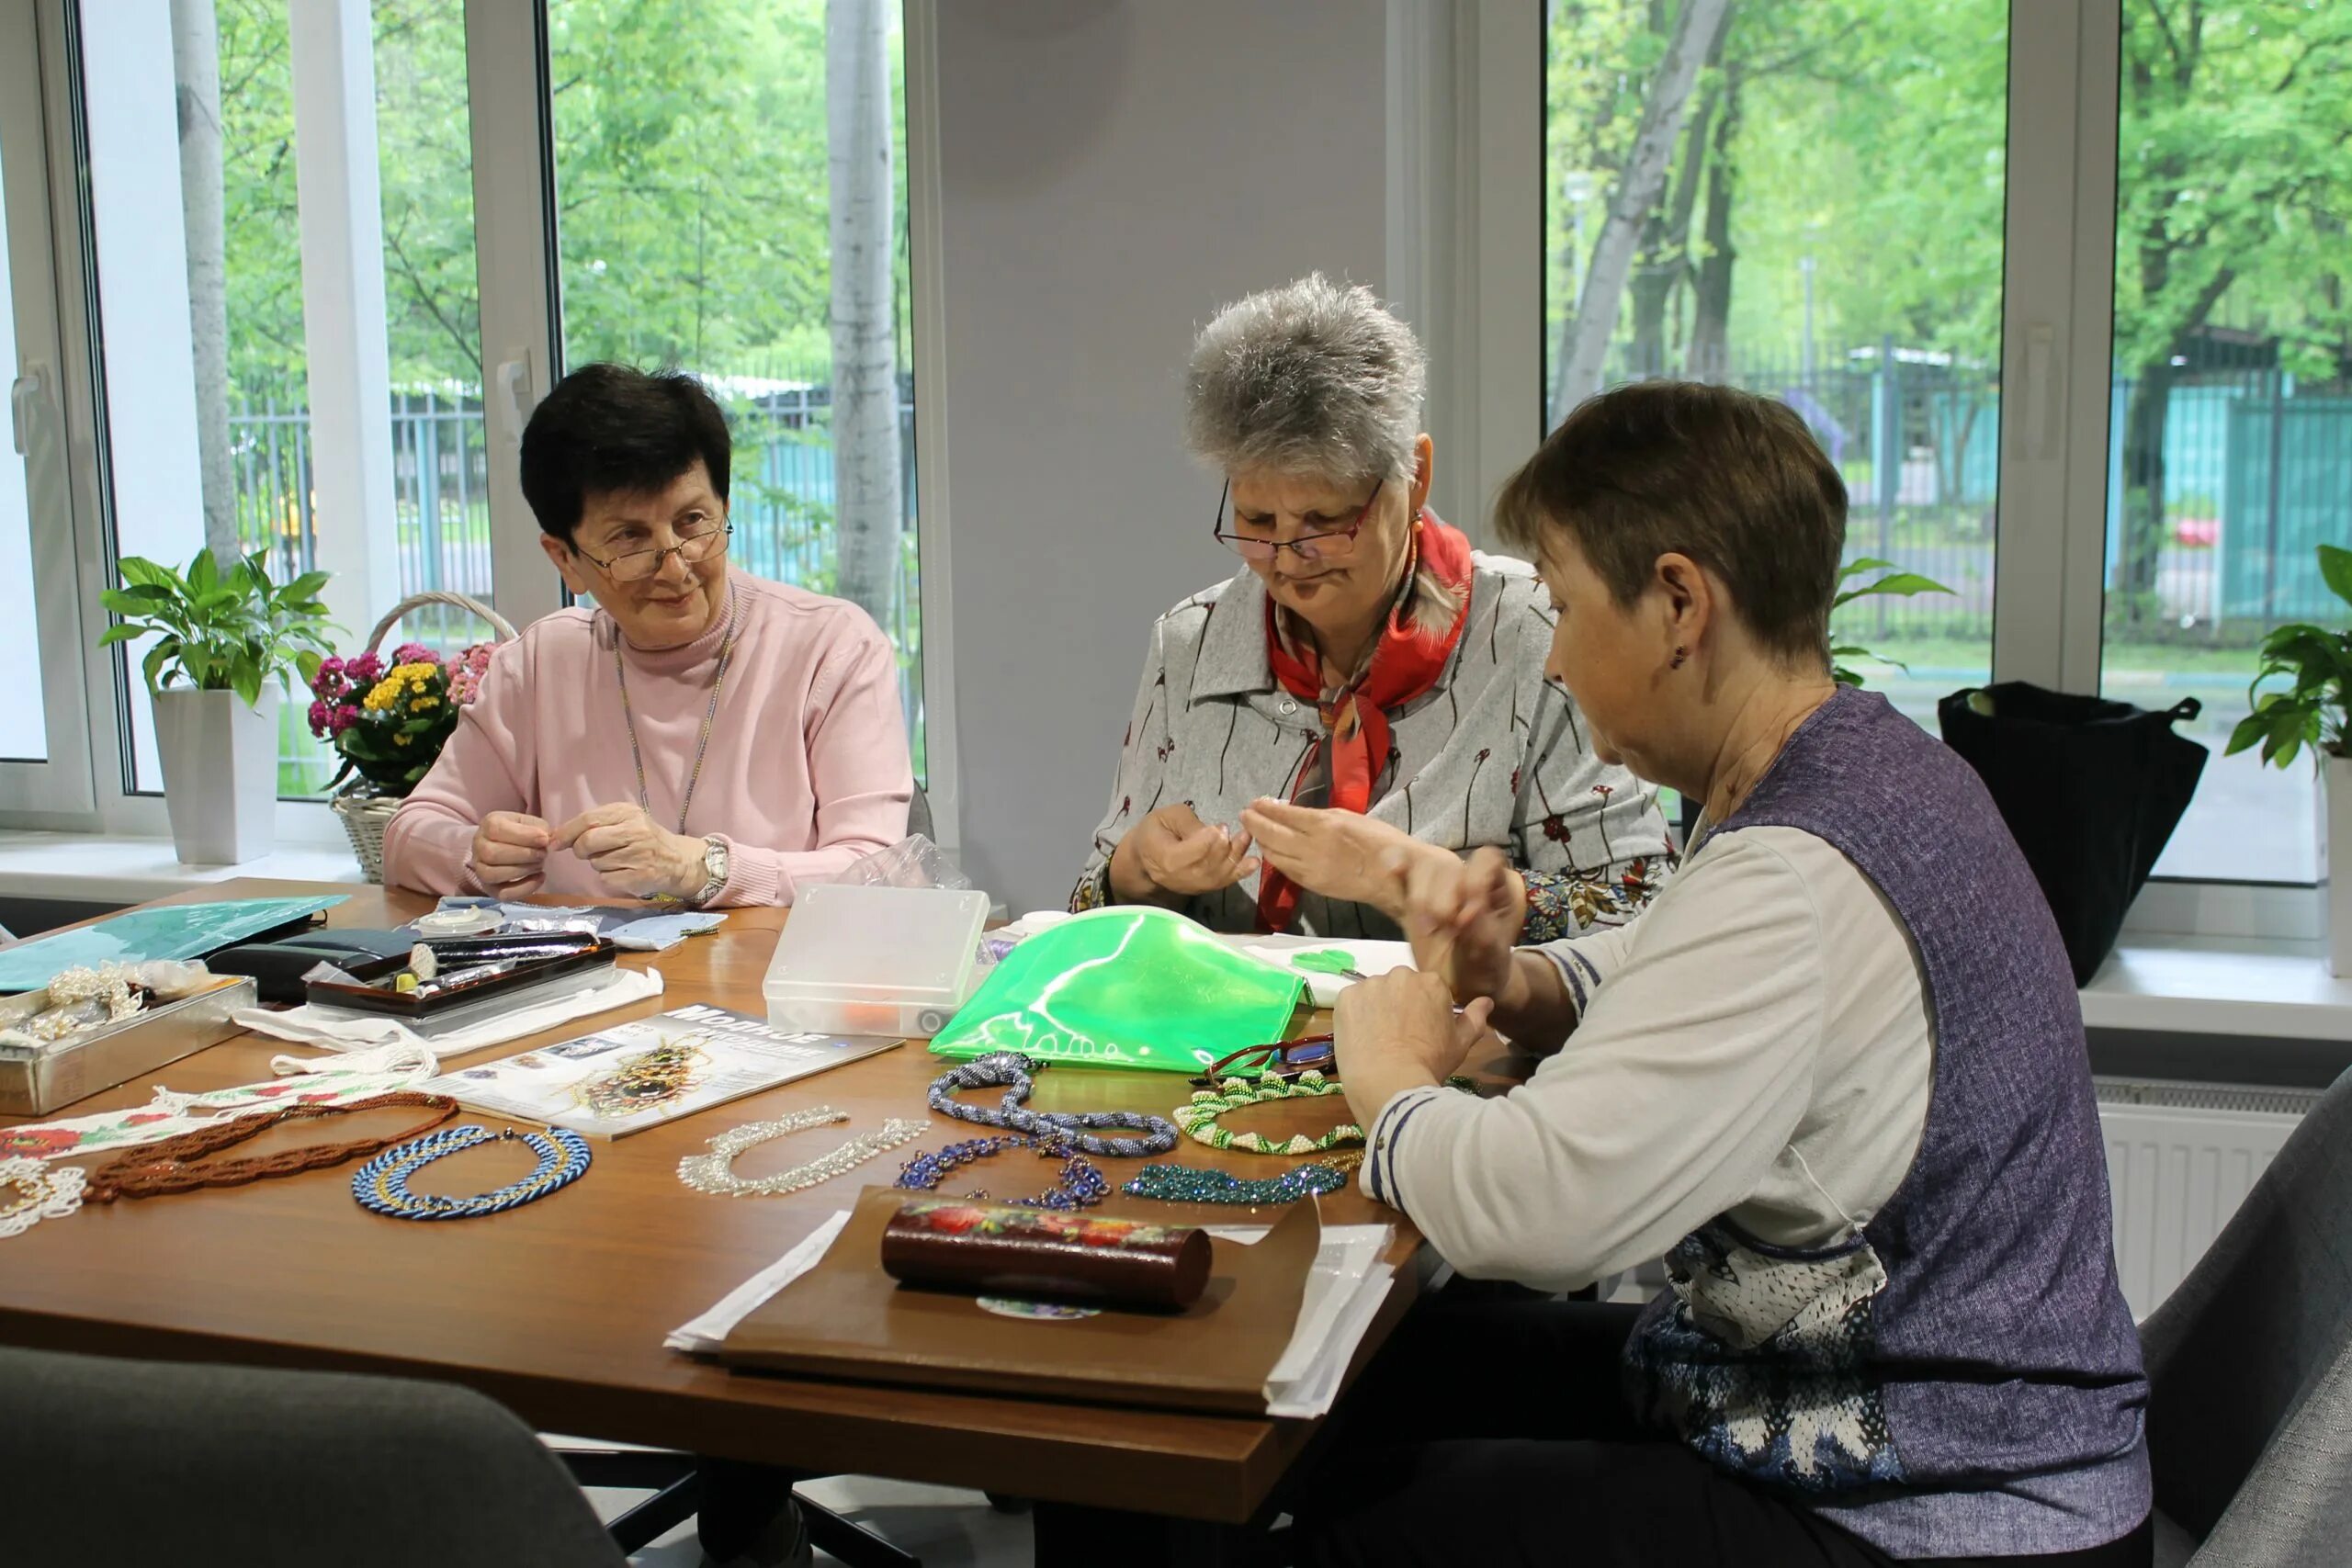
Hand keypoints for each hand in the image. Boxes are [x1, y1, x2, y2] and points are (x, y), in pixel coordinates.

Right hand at [469, 811, 550, 893]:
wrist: (507, 847)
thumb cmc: (521, 832)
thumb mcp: (530, 823)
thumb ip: (539, 828)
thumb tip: (547, 840)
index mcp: (488, 824)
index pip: (496, 829)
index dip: (523, 836)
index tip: (544, 839)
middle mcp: (478, 846)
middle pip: (492, 854)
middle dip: (524, 855)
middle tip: (543, 854)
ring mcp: (480, 869)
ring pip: (492, 875)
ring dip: (522, 871)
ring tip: (539, 864)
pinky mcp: (490, 888)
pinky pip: (502, 894)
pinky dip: (524, 889)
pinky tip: (540, 878)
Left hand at [548, 804, 707, 900]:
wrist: (678, 860)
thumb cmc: (644, 838)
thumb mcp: (625, 821)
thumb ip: (595, 824)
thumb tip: (556, 837)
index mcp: (628, 813)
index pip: (588, 819)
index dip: (566, 832)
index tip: (554, 842)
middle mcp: (635, 831)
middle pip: (587, 842)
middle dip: (580, 850)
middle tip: (588, 853)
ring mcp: (638, 854)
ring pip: (596, 862)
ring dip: (599, 864)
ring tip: (617, 859)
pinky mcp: (639, 876)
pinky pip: (606, 878)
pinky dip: (609, 876)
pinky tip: (623, 871)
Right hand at [1110, 803, 1257, 902]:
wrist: (1146, 857)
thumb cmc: (1156, 830)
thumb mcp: (1167, 816)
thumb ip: (1189, 824)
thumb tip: (1214, 833)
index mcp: (1164, 858)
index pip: (1190, 854)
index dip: (1208, 841)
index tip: (1220, 826)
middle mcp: (1178, 878)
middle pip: (1206, 867)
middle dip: (1225, 849)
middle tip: (1236, 831)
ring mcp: (1191, 887)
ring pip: (1217, 876)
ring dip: (1236, 857)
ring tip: (1247, 838)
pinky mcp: (1202, 889)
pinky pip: (1222, 883)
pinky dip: (1240, 873)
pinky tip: (1253, 862)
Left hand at [1239, 799, 1434, 915]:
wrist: (1392, 875)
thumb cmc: (1378, 839)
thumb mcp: (1349, 817)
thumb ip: (1318, 817)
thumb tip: (1293, 815)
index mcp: (1324, 824)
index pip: (1285, 814)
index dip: (1267, 808)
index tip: (1256, 802)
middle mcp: (1312, 846)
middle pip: (1273, 833)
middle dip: (1255, 822)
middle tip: (1245, 814)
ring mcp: (1310, 868)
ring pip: (1275, 853)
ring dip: (1261, 841)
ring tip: (1254, 831)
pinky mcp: (1312, 884)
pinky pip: (1285, 869)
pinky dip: (1275, 858)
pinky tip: (1270, 851)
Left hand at [1334, 969, 1493, 1131]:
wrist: (1390, 1082)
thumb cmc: (1430, 1063)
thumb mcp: (1461, 1043)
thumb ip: (1475, 1018)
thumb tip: (1486, 1001)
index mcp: (1431, 982)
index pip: (1427, 989)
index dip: (1423, 1010)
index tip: (1420, 1030)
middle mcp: (1400, 975)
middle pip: (1400, 986)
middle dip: (1400, 1004)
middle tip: (1398, 1035)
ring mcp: (1370, 984)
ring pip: (1375, 993)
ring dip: (1376, 1008)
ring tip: (1378, 1038)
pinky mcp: (1346, 997)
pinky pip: (1352, 1002)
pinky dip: (1355, 1016)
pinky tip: (1361, 1037)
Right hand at [1391, 845, 1524, 1005]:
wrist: (1464, 985)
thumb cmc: (1486, 968)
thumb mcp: (1491, 954)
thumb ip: (1483, 929)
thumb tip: (1466, 913)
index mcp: (1494, 887)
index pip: (1485, 861)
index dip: (1475, 881)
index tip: (1468, 916)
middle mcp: (1466, 879)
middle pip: (1448, 865)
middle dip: (1443, 896)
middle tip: (1446, 927)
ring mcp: (1438, 887)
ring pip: (1423, 869)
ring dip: (1421, 896)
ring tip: (1427, 929)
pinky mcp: (1414, 898)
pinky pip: (1404, 874)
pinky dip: (1399, 868)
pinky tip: (1394, 870)